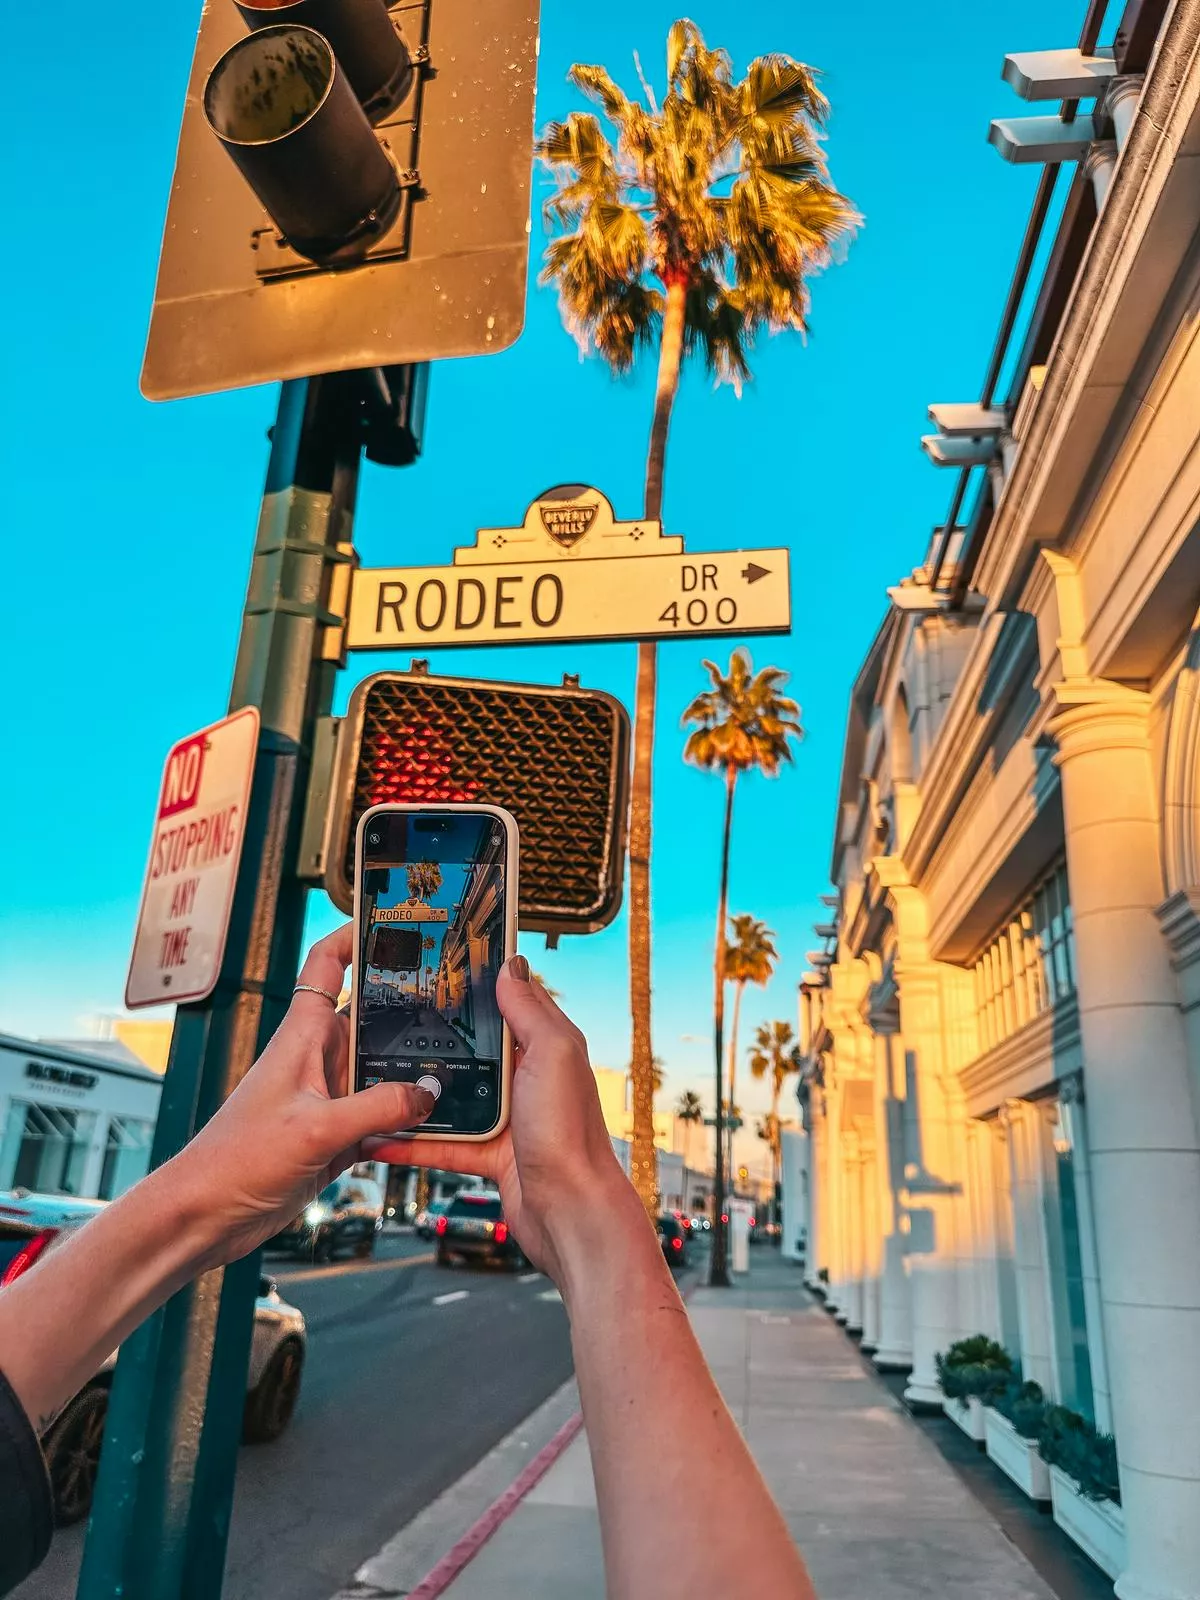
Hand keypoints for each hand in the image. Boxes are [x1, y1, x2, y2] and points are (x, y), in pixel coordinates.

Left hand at [170, 925, 435, 1266]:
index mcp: (303, 1036)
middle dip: (409, 1010)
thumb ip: (377, 1107)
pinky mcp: (334, 1135)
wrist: (205, 1216)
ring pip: (382, 1071)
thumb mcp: (315, 1127)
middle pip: (370, 1018)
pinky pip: (381, 1116)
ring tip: (461, 1065)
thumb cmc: (235, 1160)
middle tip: (457, 1000)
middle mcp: (317, 1059)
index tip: (396, 922)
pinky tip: (434, 1125)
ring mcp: (327, 1098)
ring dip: (412, 1074)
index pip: (329, 965)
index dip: (357, 936)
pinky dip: (405, 1120)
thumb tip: (428, 1092)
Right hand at [367, 956, 634, 1281]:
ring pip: (451, 1097)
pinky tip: (381, 1138)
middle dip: (436, 1038)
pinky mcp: (489, 1155)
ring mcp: (507, 1118)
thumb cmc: (571, 1134)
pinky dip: (412, 1143)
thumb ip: (530, 1011)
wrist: (571, 1212)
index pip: (510, 1003)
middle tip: (392, 1021)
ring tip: (375, 1080)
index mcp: (545, 1047)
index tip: (442, 968)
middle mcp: (527, 1079)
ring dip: (415, 1094)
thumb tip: (511, 965)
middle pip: (472, 1049)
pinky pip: (442, 1143)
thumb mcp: (554, 1054)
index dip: (479, 985)